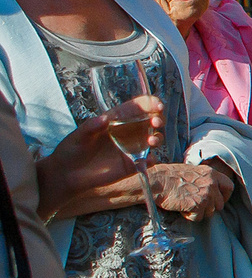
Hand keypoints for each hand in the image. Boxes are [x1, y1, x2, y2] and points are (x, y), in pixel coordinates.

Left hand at [36, 98, 166, 217]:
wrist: (67, 175)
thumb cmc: (71, 150)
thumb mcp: (77, 136)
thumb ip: (91, 127)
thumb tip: (104, 119)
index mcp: (117, 119)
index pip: (138, 106)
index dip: (150, 103)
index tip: (156, 104)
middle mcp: (128, 131)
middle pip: (151, 120)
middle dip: (159, 118)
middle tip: (156, 122)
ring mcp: (132, 148)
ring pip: (154, 138)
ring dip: (158, 137)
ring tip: (151, 141)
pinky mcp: (132, 164)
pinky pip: (148, 160)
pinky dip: (151, 159)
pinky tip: (148, 160)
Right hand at [150, 160, 233, 219]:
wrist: (155, 182)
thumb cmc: (168, 176)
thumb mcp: (192, 171)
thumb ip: (204, 179)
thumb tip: (211, 189)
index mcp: (211, 173)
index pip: (229, 186)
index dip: (224, 196)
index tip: (217, 201)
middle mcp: (212, 183)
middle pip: (220, 204)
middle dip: (208, 208)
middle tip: (194, 205)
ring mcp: (206, 194)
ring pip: (209, 213)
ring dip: (198, 212)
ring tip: (184, 203)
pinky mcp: (198, 205)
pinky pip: (198, 217)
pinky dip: (189, 216)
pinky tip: (180, 207)